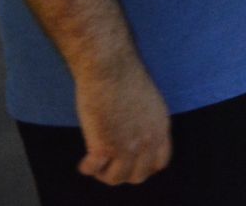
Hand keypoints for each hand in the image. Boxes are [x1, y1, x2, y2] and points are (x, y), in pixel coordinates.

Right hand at [74, 62, 170, 184]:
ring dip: (104, 174)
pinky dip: (87, 168)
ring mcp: (128, 145)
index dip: (144, 166)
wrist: (111, 67)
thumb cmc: (124, 75)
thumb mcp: (147, 101)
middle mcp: (148, 139)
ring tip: (95, 163)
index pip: (160, 162)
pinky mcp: (105, 145)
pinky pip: (94, 170)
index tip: (130, 162)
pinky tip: (84, 160)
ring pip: (117, 178)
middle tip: (108, 165)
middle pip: (139, 175)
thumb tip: (131, 133)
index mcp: (161, 126)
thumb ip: (144, 121)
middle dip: (123, 173)